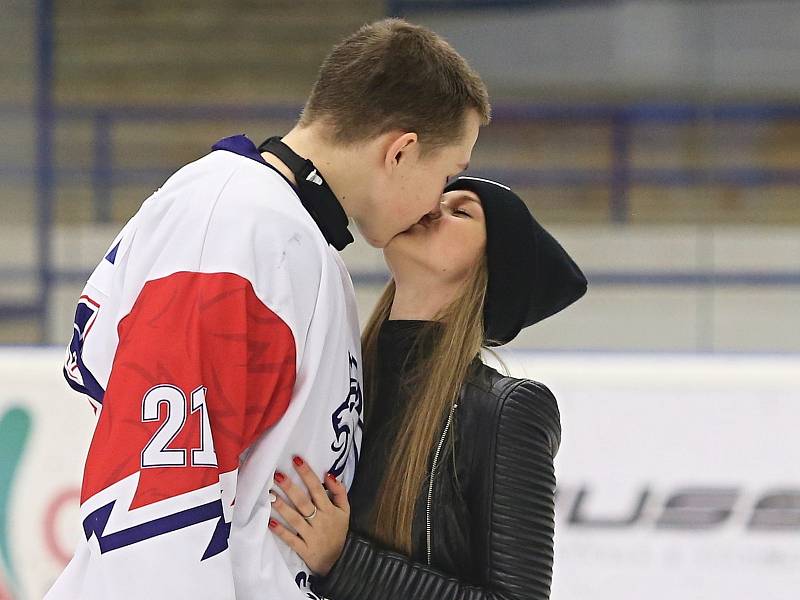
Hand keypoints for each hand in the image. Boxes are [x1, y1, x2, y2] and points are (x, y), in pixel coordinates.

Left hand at [268, 455, 349, 576]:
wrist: (340, 561)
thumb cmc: (338, 531)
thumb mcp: (345, 511)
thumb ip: (340, 492)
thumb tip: (330, 474)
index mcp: (330, 510)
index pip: (317, 489)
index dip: (307, 474)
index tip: (296, 460)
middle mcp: (320, 521)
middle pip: (304, 502)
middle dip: (290, 488)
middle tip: (278, 475)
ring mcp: (311, 535)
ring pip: (295, 519)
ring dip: (283, 507)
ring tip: (270, 495)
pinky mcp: (304, 549)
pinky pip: (291, 540)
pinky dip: (281, 532)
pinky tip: (270, 523)